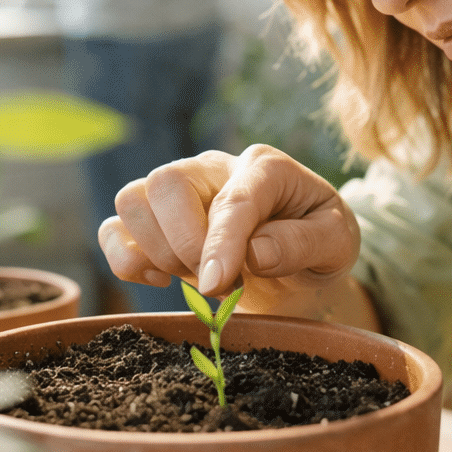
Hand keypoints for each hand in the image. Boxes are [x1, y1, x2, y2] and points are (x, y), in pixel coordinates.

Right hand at [98, 145, 363, 314]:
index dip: (221, 241)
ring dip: (157, 251)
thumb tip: (254, 254)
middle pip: (166, 183)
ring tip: (199, 277)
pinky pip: (114, 228)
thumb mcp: (337, 243)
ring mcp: (182, 190)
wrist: (304, 262)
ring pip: (132, 200)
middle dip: (186, 243)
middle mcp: (216, 169)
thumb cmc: (321, 244)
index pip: (232, 198)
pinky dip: (127, 259)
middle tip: (221, 282)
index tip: (216, 284)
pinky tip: (163, 277)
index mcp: (266, 167)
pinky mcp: (156, 219)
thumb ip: (302, 244)